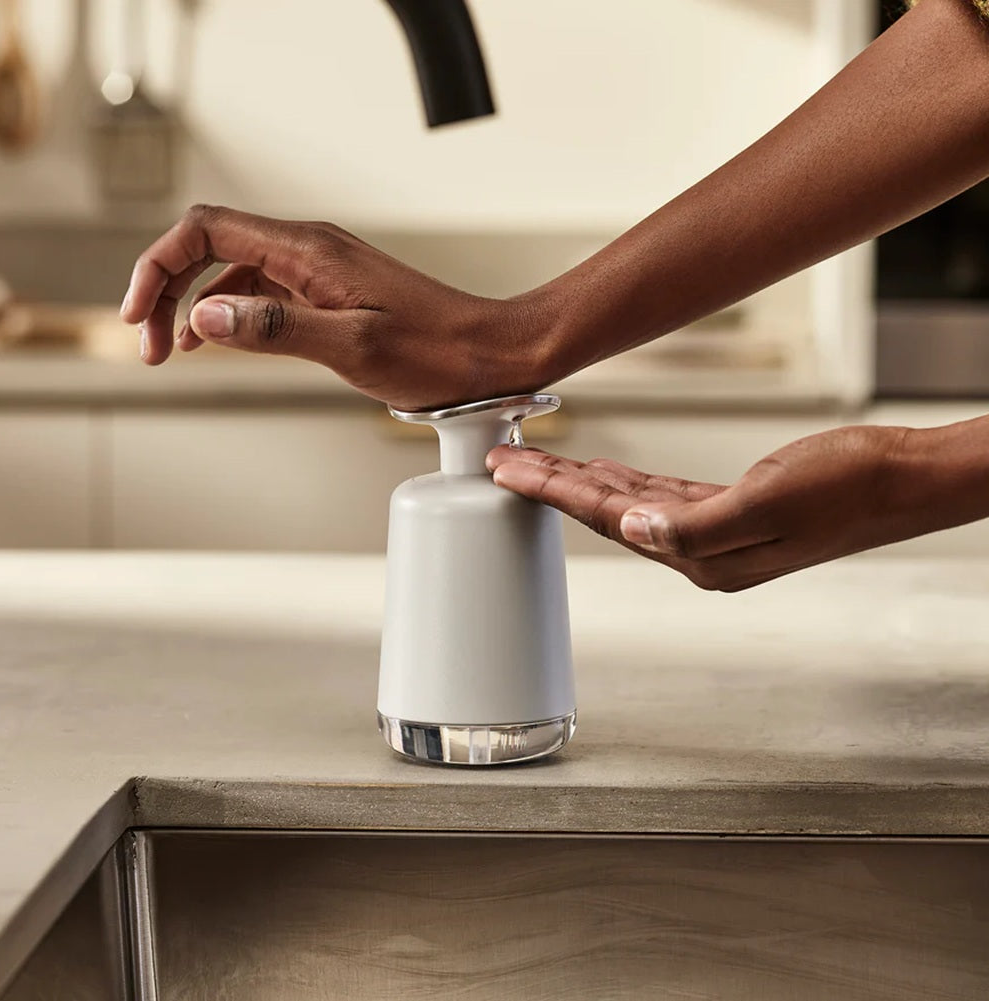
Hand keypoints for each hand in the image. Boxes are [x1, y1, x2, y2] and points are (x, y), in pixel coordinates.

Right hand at [119, 204, 550, 409]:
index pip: (207, 231)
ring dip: (195, 305)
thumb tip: (204, 315)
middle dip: (168, 289)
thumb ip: (276, 329)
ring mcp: (320, 269)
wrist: (490, 354)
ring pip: (233, 271)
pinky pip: (263, 290)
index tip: (139, 314)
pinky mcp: (331, 292)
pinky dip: (230, 313)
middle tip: (151, 345)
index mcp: (310, 251)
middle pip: (210, 247)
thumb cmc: (437, 353)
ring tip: (174, 350)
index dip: (160, 266)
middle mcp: (310, 250)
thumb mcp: (353, 347)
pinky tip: (218, 339)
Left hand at [487, 424, 969, 590]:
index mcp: (703, 555)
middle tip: (503, 464)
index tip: (508, 472)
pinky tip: (606, 470)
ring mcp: (714, 532)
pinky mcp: (730, 509)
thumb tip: (633, 529)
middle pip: (608, 514)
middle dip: (553, 487)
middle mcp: (700, 550)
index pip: (610, 521)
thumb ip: (695, 524)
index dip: (555, 492)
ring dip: (583, 482)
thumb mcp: (770, 501)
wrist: (901, 479)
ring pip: (630, 504)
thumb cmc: (848, 486)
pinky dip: (627, 481)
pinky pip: (661, 496)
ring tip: (538, 464)